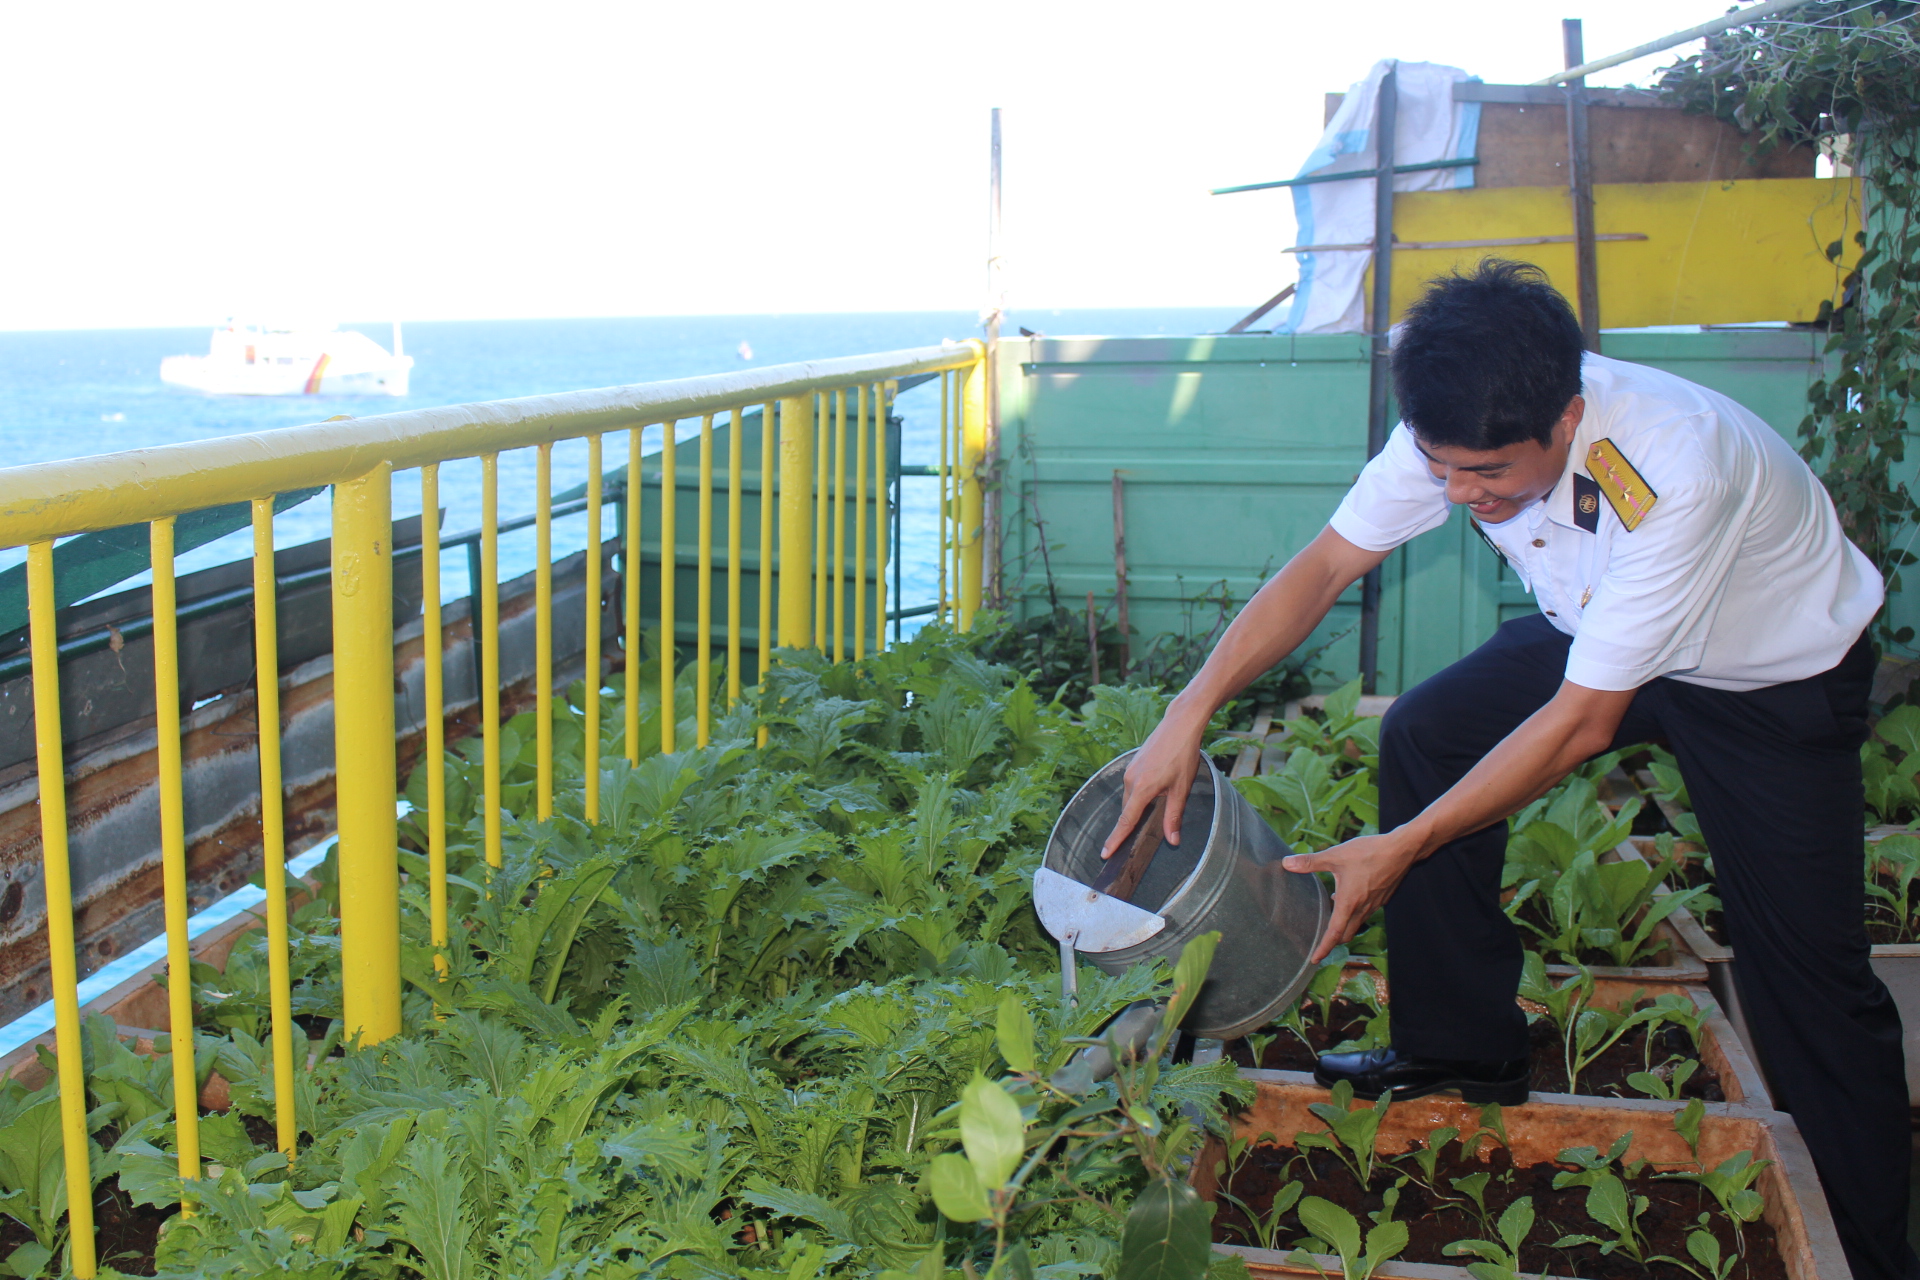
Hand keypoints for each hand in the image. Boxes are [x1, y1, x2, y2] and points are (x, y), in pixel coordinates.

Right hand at [1099, 705, 1206, 858]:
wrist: (1180, 725)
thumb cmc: (1183, 755)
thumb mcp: (1181, 789)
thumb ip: (1174, 816)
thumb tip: (1172, 840)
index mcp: (1142, 789)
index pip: (1126, 820)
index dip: (1116, 839)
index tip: (1106, 853)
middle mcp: (1131, 780)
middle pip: (1128, 810)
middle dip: (1131, 824)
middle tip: (1136, 839)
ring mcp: (1130, 770)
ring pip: (1131, 797)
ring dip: (1138, 807)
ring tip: (1155, 807)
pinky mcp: (1133, 763)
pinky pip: (1132, 786)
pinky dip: (1139, 794)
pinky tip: (1155, 790)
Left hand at [1283, 830, 1423, 962]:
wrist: (1402, 850)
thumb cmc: (1369, 852)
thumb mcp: (1335, 855)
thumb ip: (1310, 862)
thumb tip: (1286, 863)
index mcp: (1349, 902)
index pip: (1334, 933)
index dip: (1324, 948)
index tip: (1315, 959)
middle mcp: (1363, 908)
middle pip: (1347, 933)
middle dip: (1334, 940)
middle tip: (1321, 940)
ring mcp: (1375, 904)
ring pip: (1357, 923)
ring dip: (1345, 925)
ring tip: (1332, 917)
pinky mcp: (1382, 897)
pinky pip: (1366, 912)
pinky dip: (1355, 912)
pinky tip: (1348, 896)